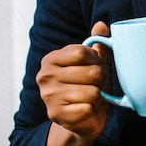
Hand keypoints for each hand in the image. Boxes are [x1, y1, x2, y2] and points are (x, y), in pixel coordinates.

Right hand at [38, 21, 112, 140]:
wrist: (83, 121)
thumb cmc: (90, 88)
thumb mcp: (96, 65)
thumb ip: (99, 45)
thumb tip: (101, 24)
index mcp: (51, 59)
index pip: (82, 52)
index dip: (96, 60)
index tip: (94, 67)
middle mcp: (44, 76)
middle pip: (91, 72)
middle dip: (100, 81)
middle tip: (94, 86)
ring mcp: (48, 96)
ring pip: (92, 92)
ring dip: (98, 97)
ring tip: (90, 99)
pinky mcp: (56, 115)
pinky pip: (88, 108)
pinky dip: (92, 111)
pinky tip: (85, 111)